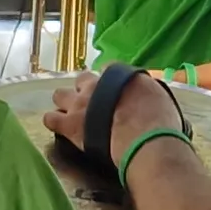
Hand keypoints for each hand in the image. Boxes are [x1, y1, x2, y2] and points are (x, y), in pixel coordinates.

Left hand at [42, 69, 184, 168]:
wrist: (145, 139)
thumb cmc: (160, 121)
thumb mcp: (159, 96)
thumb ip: (147, 92)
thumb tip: (146, 97)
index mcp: (120, 76)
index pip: (108, 70)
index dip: (109, 81)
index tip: (113, 91)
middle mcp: (97, 84)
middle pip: (82, 78)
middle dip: (85, 88)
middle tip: (92, 102)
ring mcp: (80, 103)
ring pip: (60, 94)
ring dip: (65, 102)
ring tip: (72, 113)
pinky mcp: (69, 123)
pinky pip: (50, 119)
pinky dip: (53, 122)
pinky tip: (59, 127)